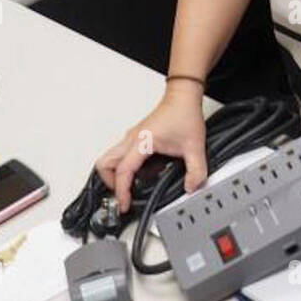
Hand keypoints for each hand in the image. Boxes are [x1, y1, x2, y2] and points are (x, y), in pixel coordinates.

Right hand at [94, 80, 207, 212]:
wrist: (183, 96)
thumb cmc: (184, 113)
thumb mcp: (194, 146)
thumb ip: (196, 171)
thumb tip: (191, 187)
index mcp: (142, 142)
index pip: (124, 171)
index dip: (121, 190)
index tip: (124, 204)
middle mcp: (131, 139)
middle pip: (104, 164)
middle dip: (110, 183)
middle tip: (123, 195)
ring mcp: (131, 137)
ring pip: (110, 159)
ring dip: (117, 175)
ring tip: (133, 187)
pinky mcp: (135, 137)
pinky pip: (122, 156)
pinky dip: (127, 168)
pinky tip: (145, 172)